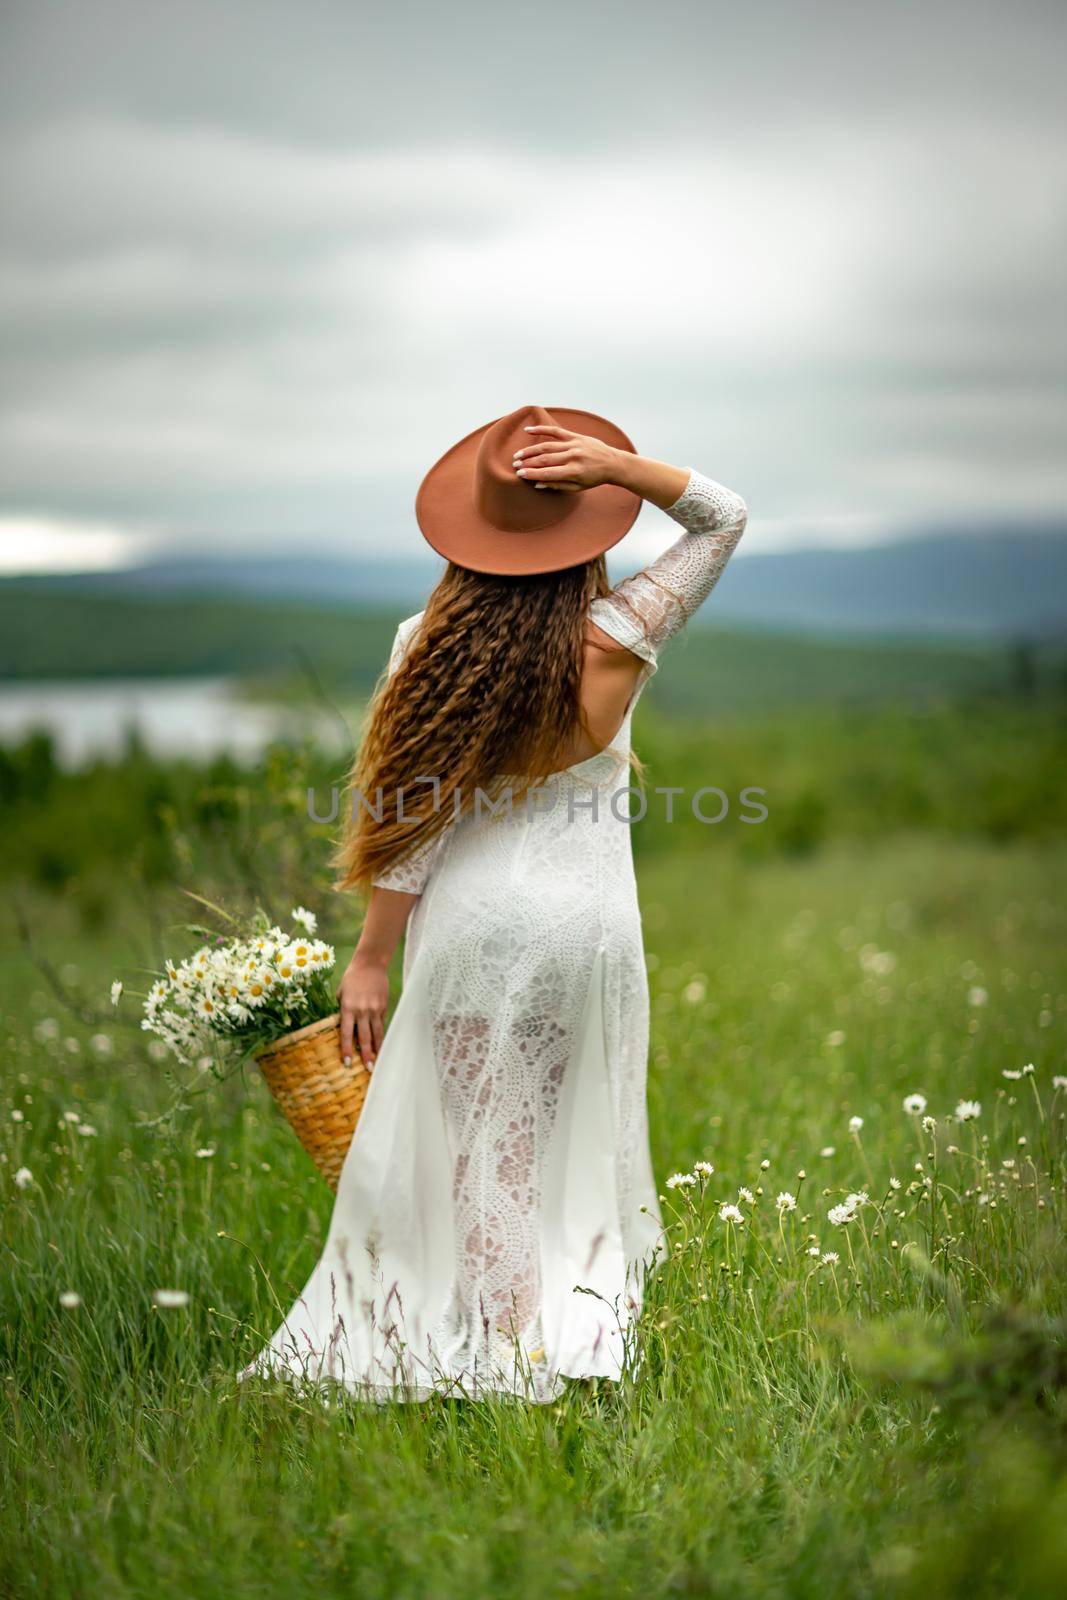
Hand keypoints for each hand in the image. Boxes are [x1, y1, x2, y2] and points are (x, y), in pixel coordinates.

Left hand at [337, 953, 388, 1069]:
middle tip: (368, 1069)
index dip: (347, 1049)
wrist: (370, 964)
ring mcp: (375, 1009)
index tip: (347, 1063)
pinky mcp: (384, 1006)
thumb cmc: (352, 979)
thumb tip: (344, 1027)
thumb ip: (342, 1010)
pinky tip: (382, 1045)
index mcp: (348, 1008)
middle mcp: (362, 1011)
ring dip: (377, 1049)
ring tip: (378, 1062)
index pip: (347, 1034)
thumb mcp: (341, 994)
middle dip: (366, 1055)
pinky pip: (382, 1023)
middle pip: (364, 1038)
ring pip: (377, 1033)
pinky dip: (381, 1035)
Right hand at [512, 424, 624, 493]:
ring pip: (547, 446)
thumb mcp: (578, 488)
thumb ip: (558, 485)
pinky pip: (556, 431)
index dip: (532, 473)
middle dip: (528, 462)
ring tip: (519, 454)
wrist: (612, 463)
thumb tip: (537, 484)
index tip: (520, 474)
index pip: (548, 473)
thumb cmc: (594, 478)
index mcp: (574, 471)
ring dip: (531, 450)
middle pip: (545, 459)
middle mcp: (573, 456)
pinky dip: (541, 429)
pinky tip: (528, 430)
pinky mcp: (575, 436)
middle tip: (515, 465)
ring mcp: (574, 444)